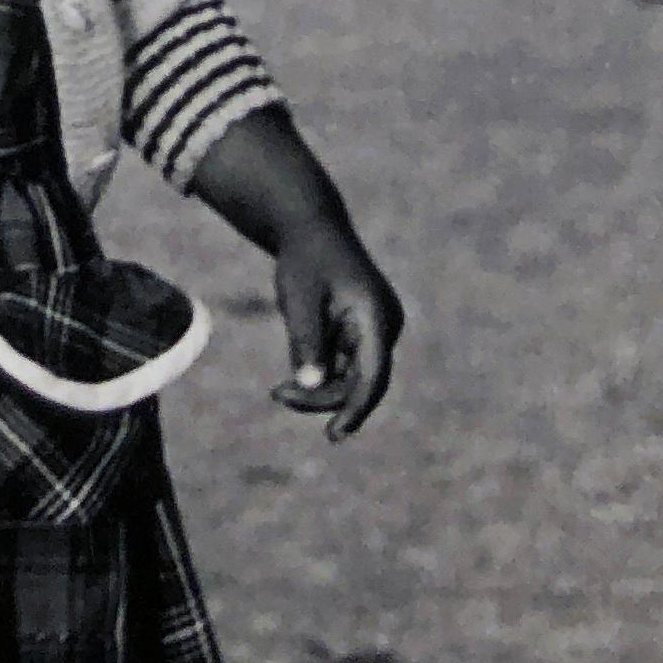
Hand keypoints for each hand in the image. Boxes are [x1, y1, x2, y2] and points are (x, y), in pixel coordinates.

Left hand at [267, 217, 403, 439]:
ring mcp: (375, 333)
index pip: (374, 374)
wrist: (309, 228)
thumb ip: (305, 340)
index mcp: (377, 314)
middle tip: (278, 395)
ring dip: (317, 388)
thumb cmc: (304, 259)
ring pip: (349, 380)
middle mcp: (383, 327)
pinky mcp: (362, 337)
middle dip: (321, 397)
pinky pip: (343, 370)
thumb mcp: (298, 297)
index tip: (334, 434)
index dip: (357, 409)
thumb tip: (309, 384)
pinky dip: (319, 375)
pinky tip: (292, 372)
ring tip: (280, 390)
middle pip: (359, 383)